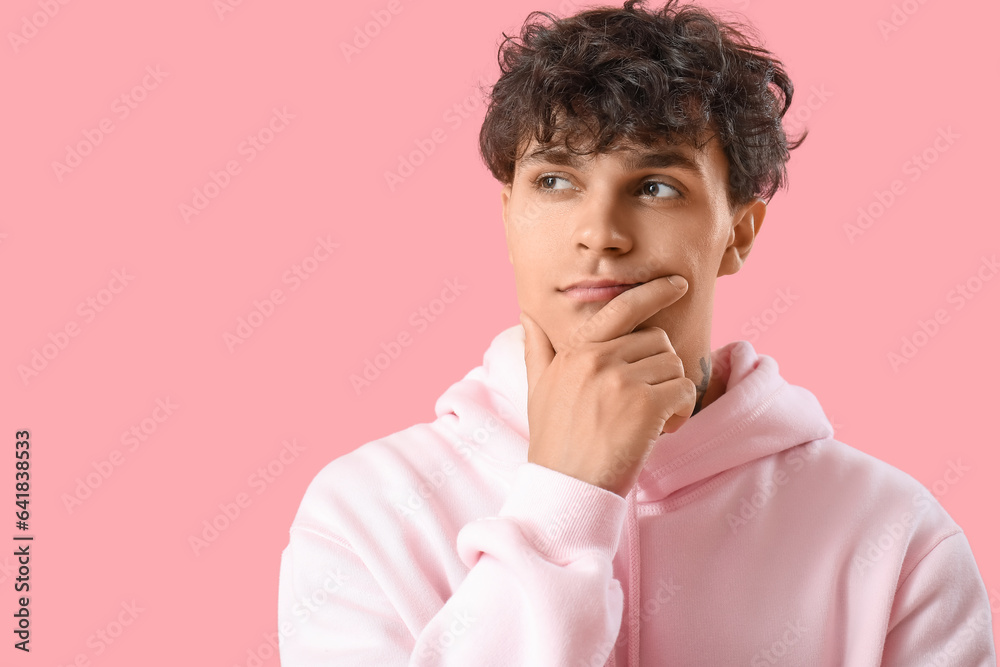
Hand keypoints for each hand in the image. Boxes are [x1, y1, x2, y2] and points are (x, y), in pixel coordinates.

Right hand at [520, 275, 696, 497]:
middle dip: (660, 369)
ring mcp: (621, 380)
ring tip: (652, 420)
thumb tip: (528, 315)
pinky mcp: (644, 406)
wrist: (564, 487)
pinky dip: (682, 410)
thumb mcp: (537, 390)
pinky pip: (684, 390)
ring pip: (673, 364)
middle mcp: (598, 359)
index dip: (653, 292)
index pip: (621, 308)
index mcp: (575, 351)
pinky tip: (664, 429)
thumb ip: (537, 349)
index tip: (678, 284)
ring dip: (672, 392)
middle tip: (646, 402)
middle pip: (657, 340)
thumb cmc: (554, 443)